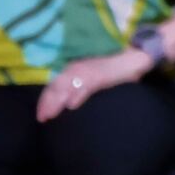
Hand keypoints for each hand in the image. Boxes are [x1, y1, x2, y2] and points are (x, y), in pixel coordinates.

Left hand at [36, 49, 153, 122]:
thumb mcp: (94, 74)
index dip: (46, 98)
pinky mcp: (100, 75)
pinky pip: (86, 87)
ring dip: (56, 102)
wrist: (133, 54)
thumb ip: (82, 85)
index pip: (55, 83)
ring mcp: (88, 71)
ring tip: (50, 116)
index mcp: (75, 66)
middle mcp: (78, 67)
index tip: (41, 114)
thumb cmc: (115, 66)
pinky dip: (78, 95)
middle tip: (42, 119)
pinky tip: (72, 106)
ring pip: (67, 87)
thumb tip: (71, 101)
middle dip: (48, 103)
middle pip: (57, 86)